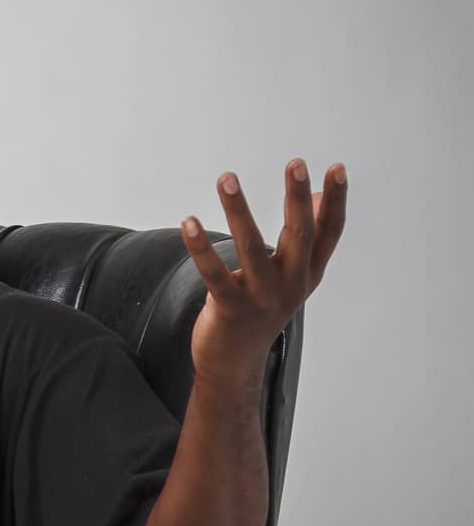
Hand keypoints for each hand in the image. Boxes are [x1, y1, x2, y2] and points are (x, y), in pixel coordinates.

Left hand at [181, 158, 347, 386]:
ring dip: (238, 209)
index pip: (328, 232)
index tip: (336, 168)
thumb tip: (318, 194)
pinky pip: (213, 273)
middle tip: (295, 163)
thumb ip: (304, 236)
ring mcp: (262, 298)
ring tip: (227, 178)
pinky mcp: (231, 309)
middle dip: (297, 198)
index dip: (335, 201)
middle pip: (299, 234)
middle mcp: (290, 284)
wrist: (235, 363)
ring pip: (251, 246)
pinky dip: (200, 246)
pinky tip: (189, 221)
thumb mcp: (289, 273)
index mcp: (307, 273)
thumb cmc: (260, 309)